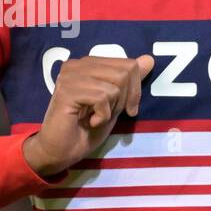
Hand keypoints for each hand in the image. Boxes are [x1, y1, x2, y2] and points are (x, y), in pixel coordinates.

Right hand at [23, 54, 155, 176]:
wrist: (62, 151)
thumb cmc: (86, 129)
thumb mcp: (115, 103)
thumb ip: (129, 81)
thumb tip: (148, 59)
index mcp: (88, 63)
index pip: (128, 64)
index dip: (134, 90)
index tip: (128, 110)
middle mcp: (77, 64)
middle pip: (124, 73)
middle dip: (124, 100)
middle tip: (107, 114)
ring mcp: (70, 76)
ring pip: (114, 85)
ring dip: (111, 109)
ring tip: (96, 117)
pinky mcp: (67, 90)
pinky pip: (102, 97)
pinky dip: (102, 116)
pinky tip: (90, 122)